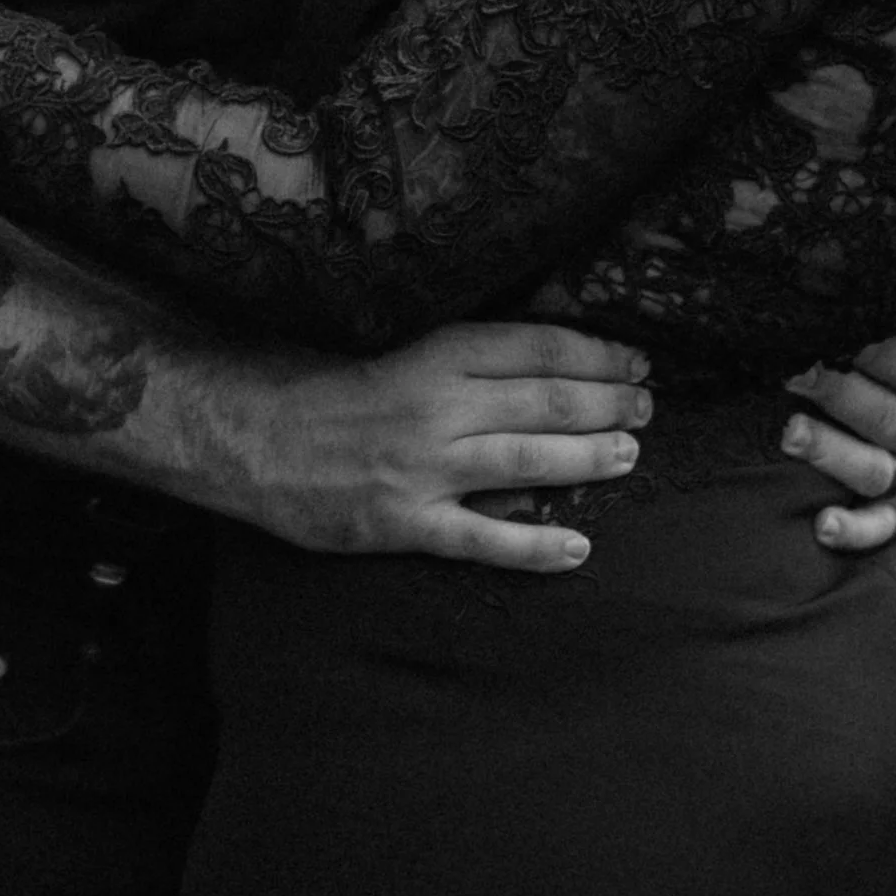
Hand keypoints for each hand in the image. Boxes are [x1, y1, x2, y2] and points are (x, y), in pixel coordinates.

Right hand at [185, 319, 653, 577]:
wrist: (249, 437)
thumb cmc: (323, 388)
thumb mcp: (398, 348)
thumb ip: (463, 358)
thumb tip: (544, 361)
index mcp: (436, 354)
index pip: (537, 347)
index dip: (596, 353)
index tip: (634, 360)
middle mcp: (438, 407)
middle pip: (544, 400)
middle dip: (607, 402)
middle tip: (646, 406)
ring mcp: (423, 468)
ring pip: (527, 461)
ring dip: (588, 458)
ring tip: (629, 454)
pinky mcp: (404, 523)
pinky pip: (483, 540)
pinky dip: (535, 546)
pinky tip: (578, 548)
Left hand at [780, 315, 895, 552]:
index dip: (880, 353)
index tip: (842, 333)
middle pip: (885, 420)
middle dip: (839, 396)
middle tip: (797, 374)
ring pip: (873, 472)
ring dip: (831, 454)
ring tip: (791, 433)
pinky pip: (879, 526)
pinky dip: (853, 532)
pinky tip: (821, 526)